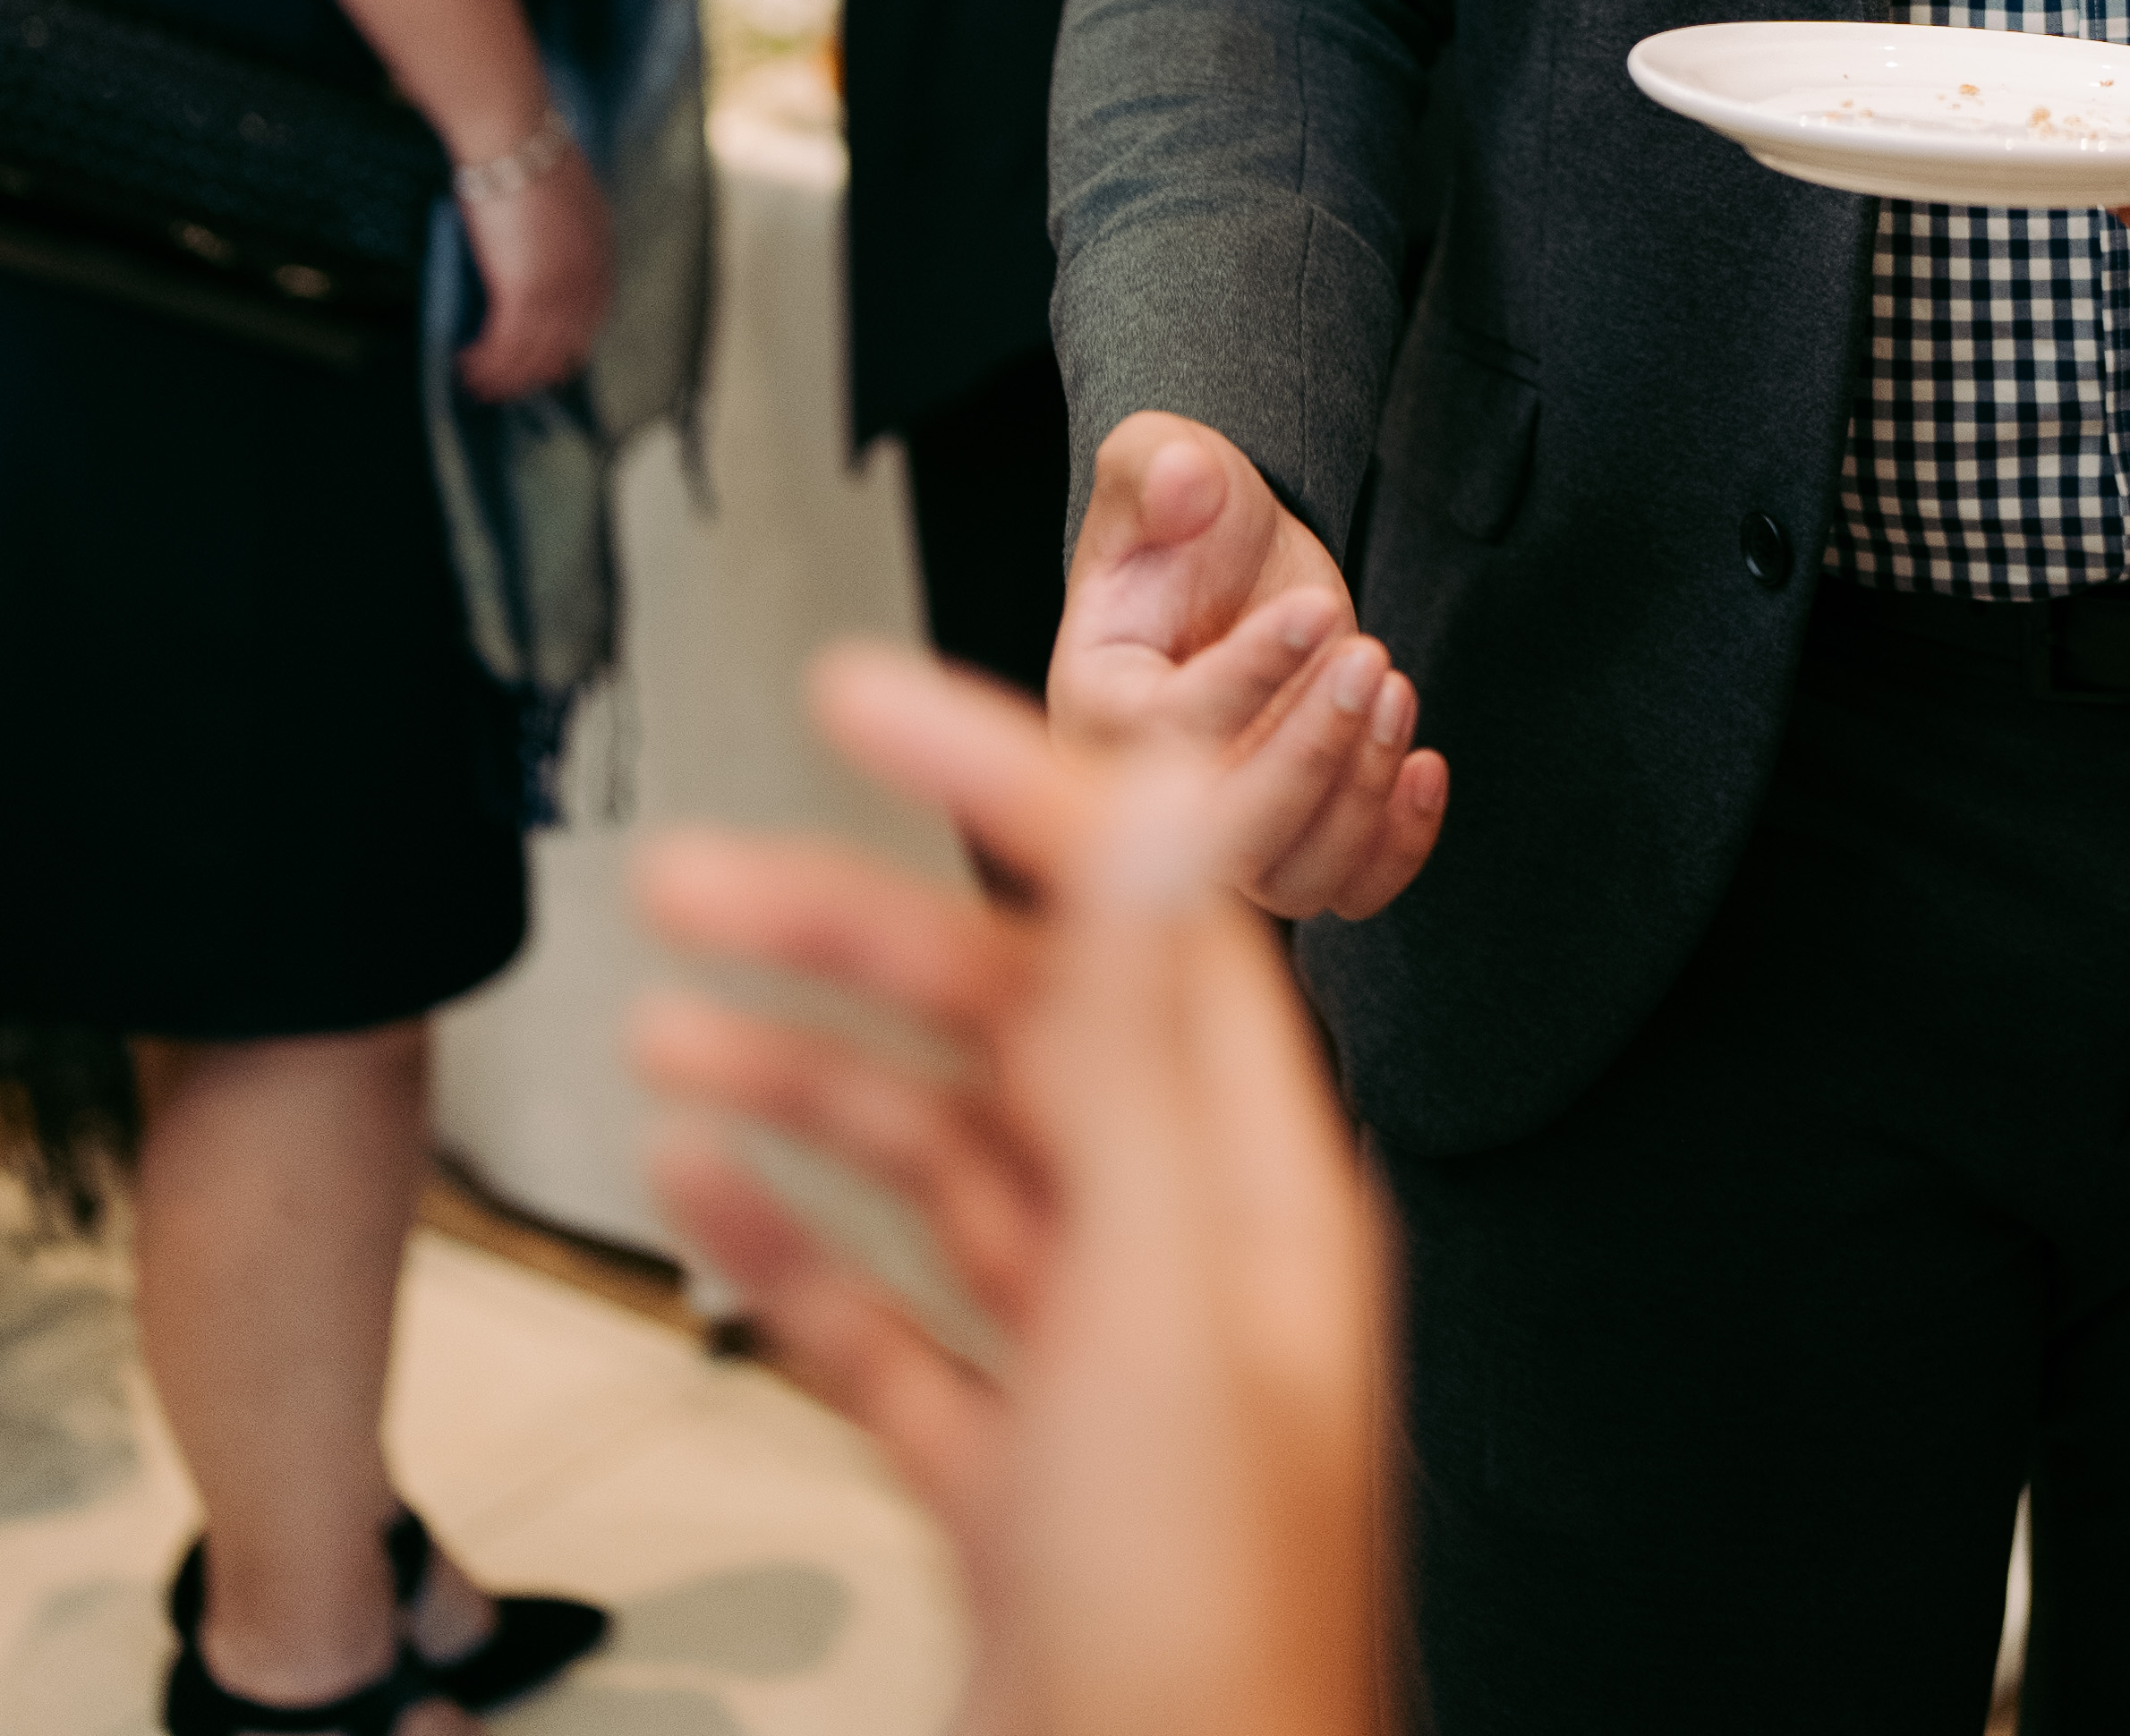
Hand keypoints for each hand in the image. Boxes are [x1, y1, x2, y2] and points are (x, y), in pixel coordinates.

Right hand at [453, 135, 613, 398]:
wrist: (515, 138)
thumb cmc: (526, 151)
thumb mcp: (561, 190)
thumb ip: (559, 222)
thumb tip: (538, 231)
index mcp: (599, 248)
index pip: (592, 312)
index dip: (571, 341)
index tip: (554, 359)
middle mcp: (585, 274)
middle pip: (566, 341)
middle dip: (538, 369)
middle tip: (512, 387)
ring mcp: (557, 285)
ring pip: (533, 350)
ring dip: (505, 374)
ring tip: (480, 386)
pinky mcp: (522, 291)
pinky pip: (505, 344)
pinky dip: (487, 362)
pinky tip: (467, 367)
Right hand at [635, 644, 1384, 1735]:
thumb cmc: (1205, 1638)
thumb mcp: (1162, 1301)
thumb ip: (1142, 1047)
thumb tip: (1168, 802)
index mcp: (1248, 1187)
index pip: (1133, 910)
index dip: (1000, 788)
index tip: (865, 704)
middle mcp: (1178, 1257)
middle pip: (1009, 1030)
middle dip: (847, 939)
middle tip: (692, 874)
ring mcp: (1089, 1376)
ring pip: (938, 1170)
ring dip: (803, 1083)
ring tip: (668, 1028)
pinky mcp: (1008, 1489)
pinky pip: (890, 1327)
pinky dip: (795, 1249)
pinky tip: (707, 1192)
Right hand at [1053, 418, 1445, 923]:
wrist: (1236, 561)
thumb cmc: (1189, 519)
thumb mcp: (1163, 462)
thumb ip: (1160, 464)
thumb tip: (1181, 477)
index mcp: (1094, 707)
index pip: (1165, 729)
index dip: (1249, 676)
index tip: (1316, 609)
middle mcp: (1147, 795)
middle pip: (1229, 832)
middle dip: (1311, 751)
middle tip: (1368, 657)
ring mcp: (1226, 827)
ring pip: (1296, 875)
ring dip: (1361, 792)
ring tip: (1394, 684)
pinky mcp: (1295, 836)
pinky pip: (1348, 889)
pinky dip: (1397, 847)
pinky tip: (1425, 763)